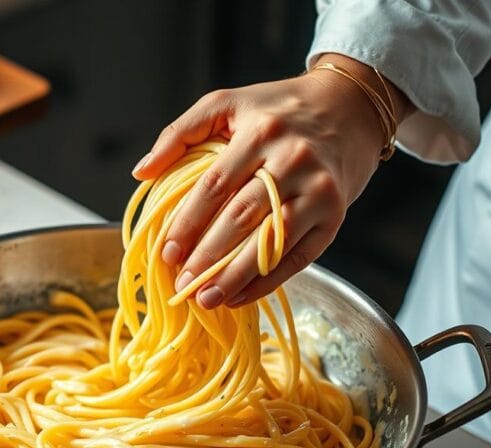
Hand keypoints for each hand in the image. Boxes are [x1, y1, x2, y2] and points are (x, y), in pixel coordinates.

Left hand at [132, 54, 410, 308]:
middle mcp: (293, 159)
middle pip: (243, 216)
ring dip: (236, 276)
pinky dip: (268, 281)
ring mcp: (318, 189)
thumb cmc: (277, 111)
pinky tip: (240, 296)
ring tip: (207, 300)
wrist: (348, 108)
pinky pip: (299, 256)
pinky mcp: (335, 215)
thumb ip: (180, 133)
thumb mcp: (227, 104)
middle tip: (181, 285)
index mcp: (260, 131)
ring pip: (272, 241)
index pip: (215, 184)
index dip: (188, 222)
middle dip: (208, 256)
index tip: (166, 252)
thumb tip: (141, 172)